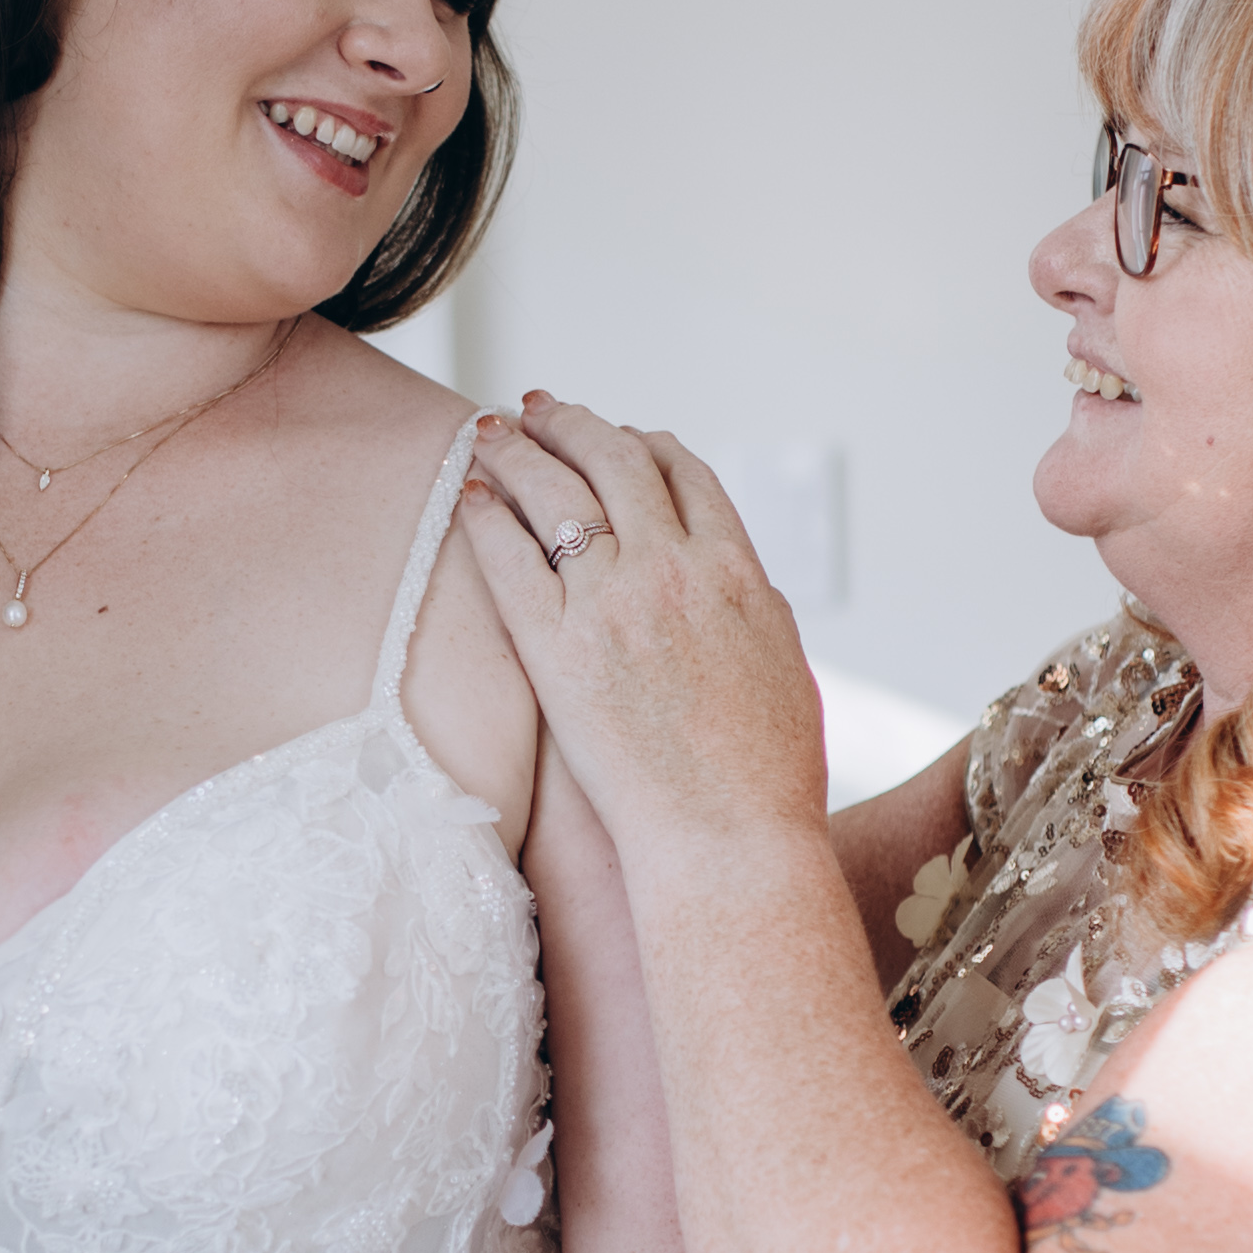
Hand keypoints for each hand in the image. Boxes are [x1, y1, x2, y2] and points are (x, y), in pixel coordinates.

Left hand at [459, 397, 827, 877]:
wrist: (730, 842)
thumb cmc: (766, 777)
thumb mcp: (784, 665)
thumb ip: (751, 604)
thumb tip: (728, 574)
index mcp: (737, 569)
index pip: (683, 473)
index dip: (643, 443)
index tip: (619, 437)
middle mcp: (674, 569)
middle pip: (614, 461)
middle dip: (571, 423)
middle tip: (538, 410)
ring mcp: (613, 604)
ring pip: (555, 491)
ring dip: (519, 449)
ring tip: (491, 431)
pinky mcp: (557, 650)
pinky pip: (508, 559)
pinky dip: (485, 515)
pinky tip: (468, 495)